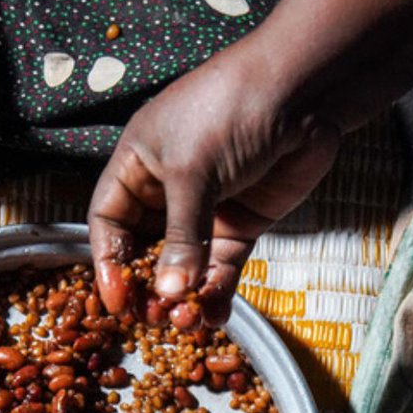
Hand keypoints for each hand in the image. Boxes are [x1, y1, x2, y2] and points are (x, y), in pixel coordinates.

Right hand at [88, 33, 339, 324]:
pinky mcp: (241, 225)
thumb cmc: (230, 109)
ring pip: (185, 266)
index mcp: (137, 167)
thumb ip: (181, 234)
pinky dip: (218, 292)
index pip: (109, 224)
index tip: (116, 301)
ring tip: (187, 321)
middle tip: (153, 317)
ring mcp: (205, 211)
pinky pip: (223, 267)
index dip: (108, 263)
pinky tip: (215, 316)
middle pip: (144, 253)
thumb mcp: (193, 170)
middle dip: (147, 287)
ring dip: (184, 297)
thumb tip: (169, 291)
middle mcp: (166, 193)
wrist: (304, 91)